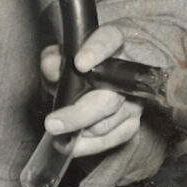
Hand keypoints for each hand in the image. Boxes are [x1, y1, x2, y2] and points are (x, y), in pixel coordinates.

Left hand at [40, 25, 143, 157]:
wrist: (101, 73)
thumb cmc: (79, 61)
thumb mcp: (62, 55)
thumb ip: (54, 59)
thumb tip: (52, 65)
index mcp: (112, 44)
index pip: (108, 41)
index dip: (96, 51)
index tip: (80, 63)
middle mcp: (128, 73)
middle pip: (109, 97)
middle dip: (79, 114)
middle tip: (54, 124)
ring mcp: (133, 100)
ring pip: (109, 122)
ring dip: (81, 131)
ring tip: (57, 133)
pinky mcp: (132, 122)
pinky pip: (112, 139)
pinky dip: (90, 145)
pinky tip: (72, 145)